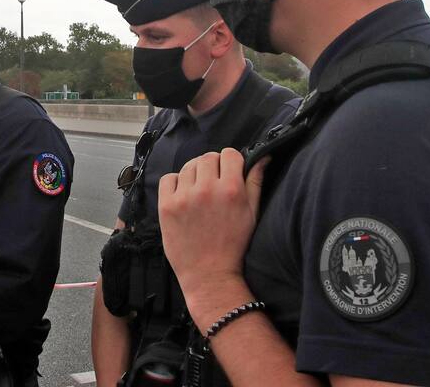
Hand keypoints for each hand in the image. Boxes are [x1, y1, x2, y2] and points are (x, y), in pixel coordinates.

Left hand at [158, 148, 267, 294]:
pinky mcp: (167, 205)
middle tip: (214, 184)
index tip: (229, 172)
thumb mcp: (252, 213)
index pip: (229, 154)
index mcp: (232, 190)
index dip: (231, 162)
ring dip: (195, 175)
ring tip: (199, 193)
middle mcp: (207, 190)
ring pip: (188, 166)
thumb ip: (256, 182)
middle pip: (207, 157)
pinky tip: (183, 196)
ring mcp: (184, 197)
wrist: (209, 274)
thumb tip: (262, 157)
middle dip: (213, 167)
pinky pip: (168, 178)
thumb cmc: (234, 245)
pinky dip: (175, 183)